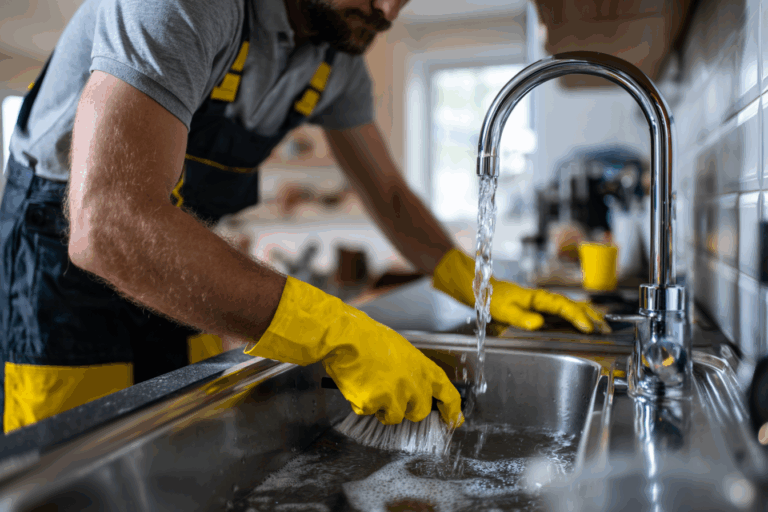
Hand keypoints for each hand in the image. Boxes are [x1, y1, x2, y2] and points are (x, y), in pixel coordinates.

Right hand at [244, 277, 463, 426]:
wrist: (347, 338)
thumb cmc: (371, 339)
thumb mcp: (402, 352)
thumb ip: (413, 373)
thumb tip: (415, 390)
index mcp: (423, 368)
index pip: (448, 394)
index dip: (452, 410)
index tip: (454, 420)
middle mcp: (414, 385)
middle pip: (419, 412)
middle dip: (407, 408)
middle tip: (392, 396)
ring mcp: (395, 397)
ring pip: (394, 416)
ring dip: (383, 406)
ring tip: (371, 384)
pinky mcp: (375, 404)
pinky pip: (370, 412)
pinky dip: (363, 403)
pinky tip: (359, 384)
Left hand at [432, 249, 609, 333]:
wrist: (484, 290)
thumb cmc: (493, 298)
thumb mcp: (504, 310)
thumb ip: (520, 317)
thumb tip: (537, 323)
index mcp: (538, 298)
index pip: (562, 307)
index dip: (576, 317)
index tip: (587, 327)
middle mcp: (545, 299)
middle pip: (573, 306)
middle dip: (591, 316)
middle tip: (606, 329)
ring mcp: (545, 303)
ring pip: (572, 308)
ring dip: (589, 316)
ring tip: (604, 326)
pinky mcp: (543, 309)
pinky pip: (566, 311)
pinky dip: (579, 316)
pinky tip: (586, 323)